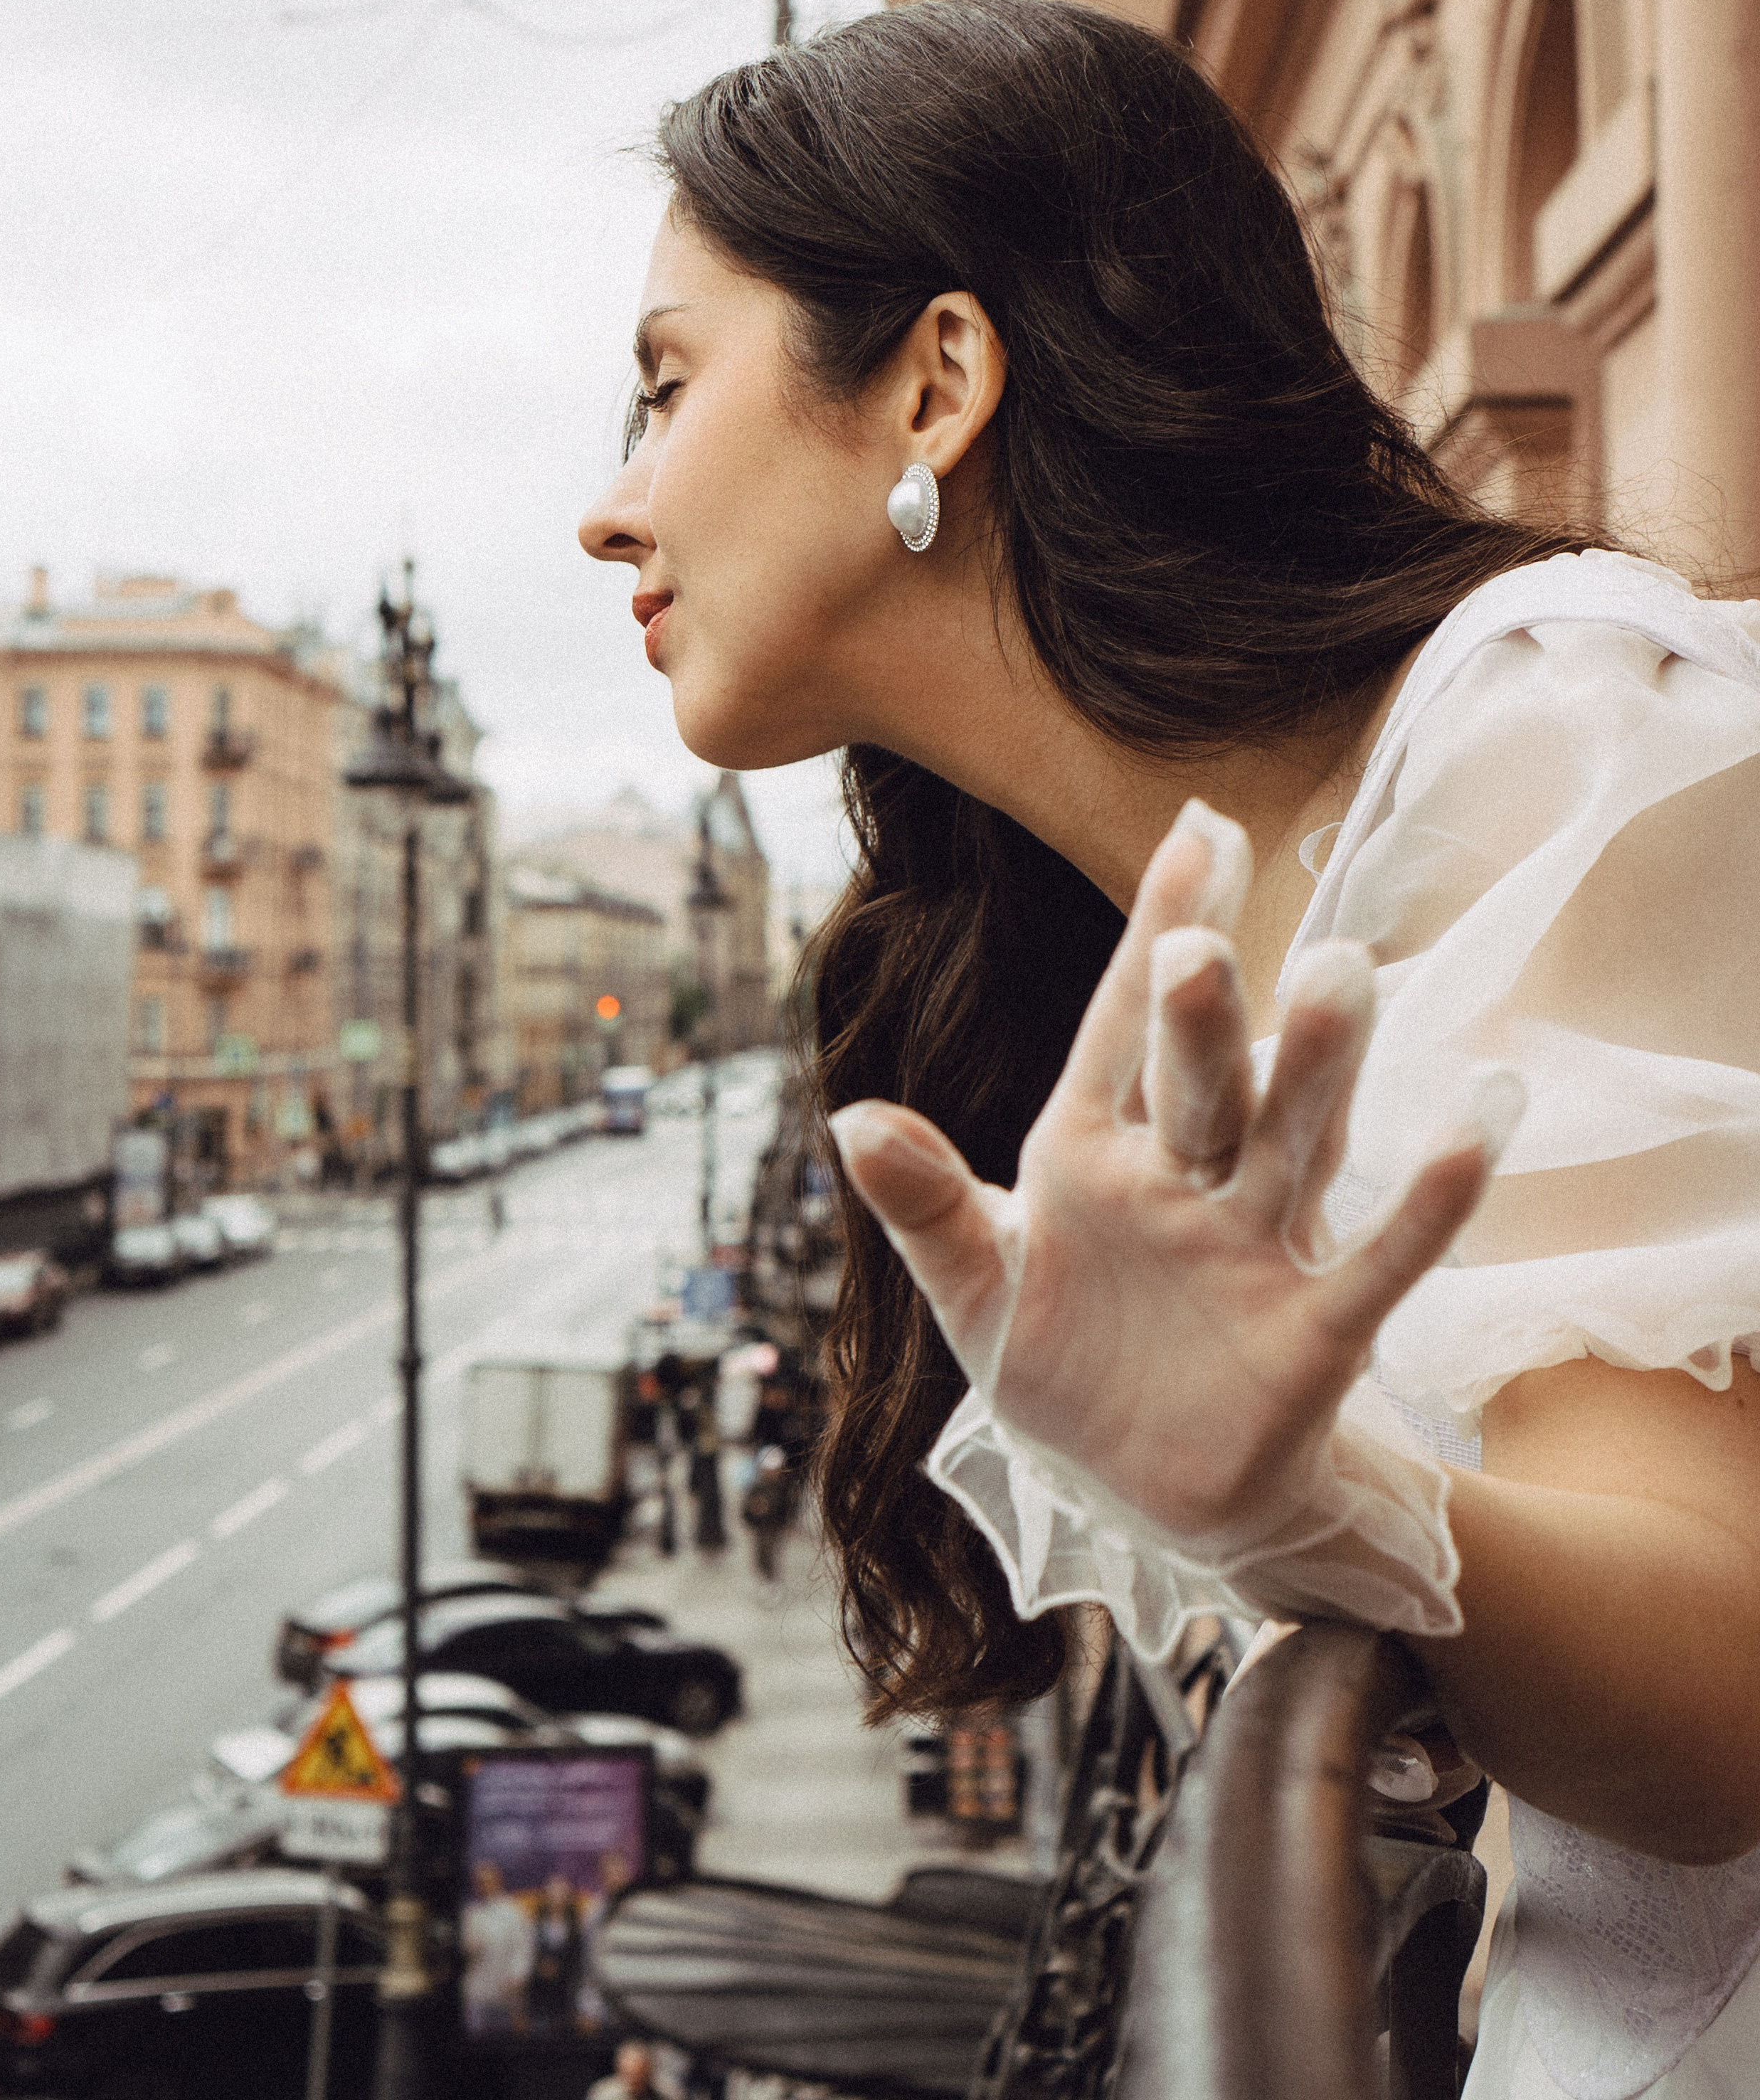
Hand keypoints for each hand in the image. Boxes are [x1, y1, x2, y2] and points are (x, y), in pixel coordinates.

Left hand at [832, 799, 1523, 1552]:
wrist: (1147, 1491)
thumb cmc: (1065, 1365)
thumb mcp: (979, 1291)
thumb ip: (925, 1205)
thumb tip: (847, 1117)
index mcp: (1093, 1149)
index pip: (1122, 1025)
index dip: (1157, 932)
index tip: (1200, 832)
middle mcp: (1185, 1176)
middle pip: (1199, 1080)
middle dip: (1204, 1012)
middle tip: (1206, 933)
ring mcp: (1255, 1247)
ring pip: (1291, 1143)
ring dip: (1317, 1071)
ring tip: (1346, 974)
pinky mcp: (1312, 1333)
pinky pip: (1377, 1261)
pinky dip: (1426, 1200)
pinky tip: (1475, 1121)